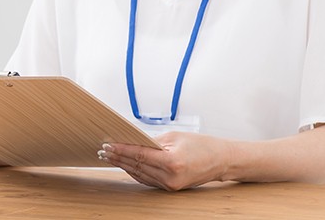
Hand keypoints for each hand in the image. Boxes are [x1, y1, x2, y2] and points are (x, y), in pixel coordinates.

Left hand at [99, 132, 231, 190]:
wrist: (221, 161)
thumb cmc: (201, 145)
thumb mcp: (175, 137)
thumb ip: (151, 141)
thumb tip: (131, 141)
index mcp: (172, 162)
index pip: (139, 155)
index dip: (121, 150)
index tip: (108, 145)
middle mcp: (170, 177)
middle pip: (136, 166)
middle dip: (118, 157)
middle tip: (103, 150)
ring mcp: (170, 185)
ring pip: (139, 174)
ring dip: (123, 165)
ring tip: (110, 157)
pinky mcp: (170, 188)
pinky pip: (147, 179)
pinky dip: (135, 171)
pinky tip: (125, 165)